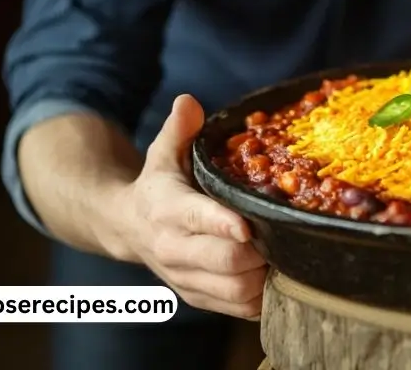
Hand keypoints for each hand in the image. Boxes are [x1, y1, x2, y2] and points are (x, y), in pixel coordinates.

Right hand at [115, 94, 267, 318]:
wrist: (125, 228)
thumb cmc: (158, 184)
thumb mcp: (164, 152)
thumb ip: (178, 129)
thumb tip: (189, 102)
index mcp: (168, 209)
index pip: (198, 219)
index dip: (225, 224)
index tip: (249, 225)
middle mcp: (173, 248)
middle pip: (225, 261)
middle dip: (259, 251)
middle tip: (285, 234)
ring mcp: (185, 277)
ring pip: (235, 291)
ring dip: (265, 276)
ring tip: (285, 254)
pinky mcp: (197, 297)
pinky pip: (238, 309)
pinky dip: (261, 297)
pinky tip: (275, 275)